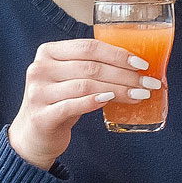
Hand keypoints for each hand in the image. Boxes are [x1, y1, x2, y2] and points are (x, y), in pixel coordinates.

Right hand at [5, 38, 159, 169]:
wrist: (33, 136)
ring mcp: (38, 93)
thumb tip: (136, 65)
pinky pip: (73, 105)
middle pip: (91, 67)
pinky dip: (94, 101)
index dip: (118, 54)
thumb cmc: (59, 101)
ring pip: (86, 85)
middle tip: (148, 83)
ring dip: (118, 90)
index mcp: (48, 52)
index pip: (88, 47)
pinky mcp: (41, 116)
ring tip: (139, 95)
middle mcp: (40, 69)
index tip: (142, 64)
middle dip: (125, 75)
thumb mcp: (70, 78)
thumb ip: (92, 66)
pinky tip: (111, 100)